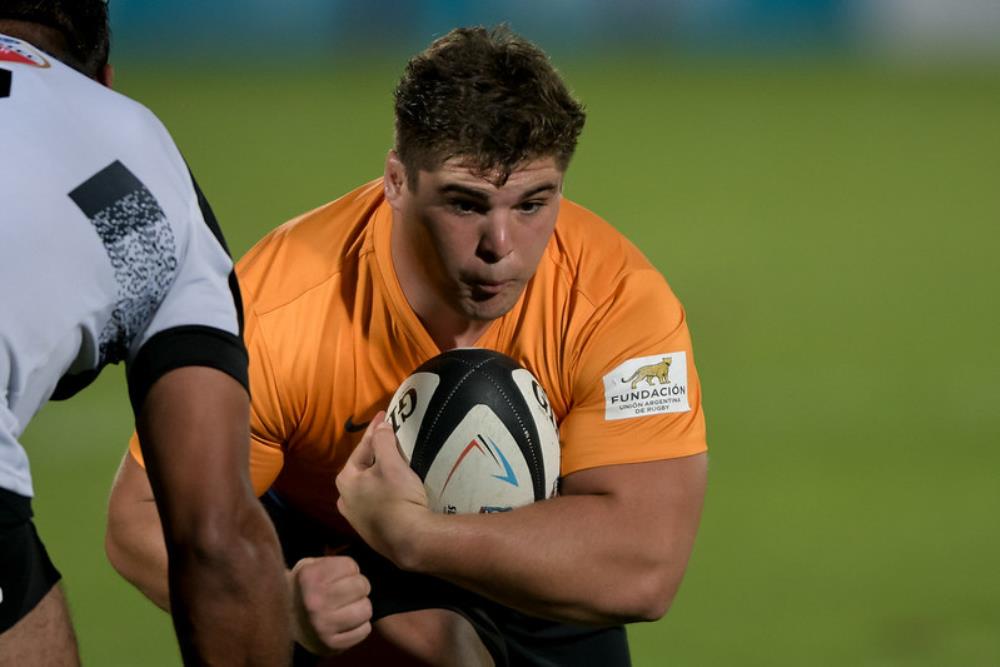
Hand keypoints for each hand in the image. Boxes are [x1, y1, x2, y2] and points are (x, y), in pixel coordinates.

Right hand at [290, 556, 372, 655]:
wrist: (287, 621)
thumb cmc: (308, 589)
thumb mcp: (312, 566)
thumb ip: (332, 560)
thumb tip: (361, 558)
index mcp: (309, 578)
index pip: (352, 566)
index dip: (349, 570)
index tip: (337, 577)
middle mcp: (314, 602)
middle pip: (362, 586)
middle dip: (358, 587)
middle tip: (346, 592)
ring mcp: (323, 625)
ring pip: (366, 609)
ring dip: (360, 607)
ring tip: (347, 607)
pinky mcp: (332, 644)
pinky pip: (364, 630)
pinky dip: (359, 625)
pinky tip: (346, 622)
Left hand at [335, 413, 431, 566]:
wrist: (410, 540)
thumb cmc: (397, 498)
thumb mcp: (391, 464)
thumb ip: (383, 441)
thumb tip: (381, 426)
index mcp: (346, 480)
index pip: (362, 447)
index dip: (376, 430)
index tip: (385, 415)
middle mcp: (345, 499)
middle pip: (362, 468)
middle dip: (375, 453)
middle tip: (389, 439)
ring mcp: (357, 518)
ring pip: (368, 487)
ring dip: (379, 475)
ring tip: (393, 464)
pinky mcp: (371, 531)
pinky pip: (376, 503)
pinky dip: (384, 493)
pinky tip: (395, 492)